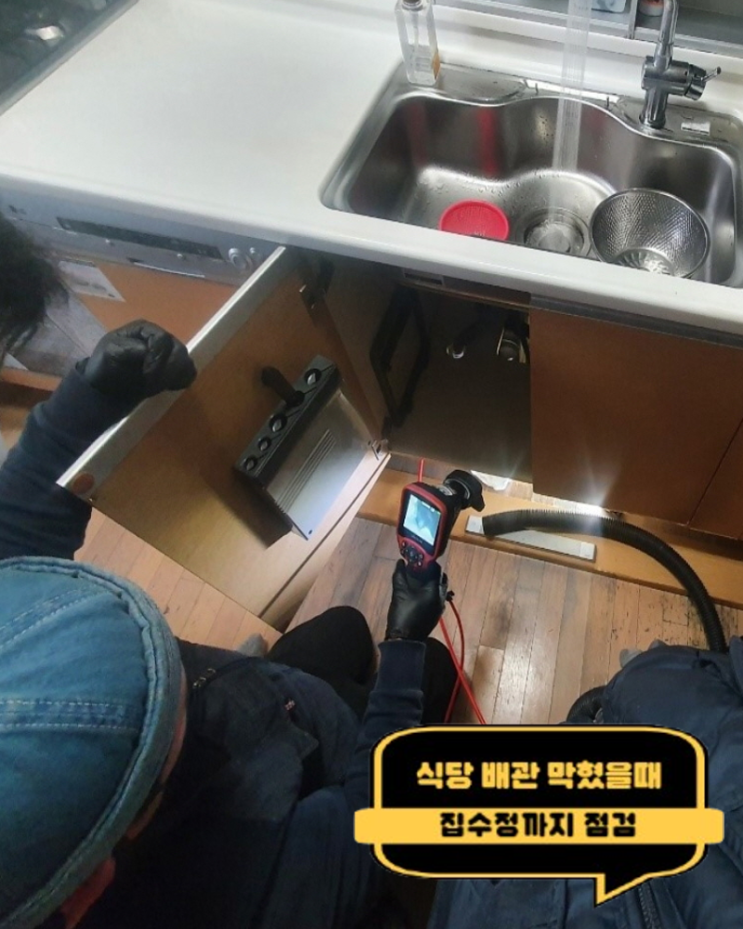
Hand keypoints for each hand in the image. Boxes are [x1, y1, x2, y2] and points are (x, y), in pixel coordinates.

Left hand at [80, 321, 196, 401]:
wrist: (106, 389)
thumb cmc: (105, 367)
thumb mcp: (110, 353)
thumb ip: (127, 348)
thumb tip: (146, 350)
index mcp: (145, 329)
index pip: (163, 339)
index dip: (158, 358)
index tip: (146, 374)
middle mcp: (160, 339)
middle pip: (179, 350)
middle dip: (168, 370)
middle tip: (153, 384)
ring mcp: (169, 354)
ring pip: (186, 362)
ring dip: (174, 376)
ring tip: (158, 386)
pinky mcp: (174, 370)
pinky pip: (188, 373)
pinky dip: (181, 381)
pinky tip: (168, 387)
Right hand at [385, 559, 446, 641]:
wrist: (405, 640)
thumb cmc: (403, 614)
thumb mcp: (399, 592)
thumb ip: (400, 575)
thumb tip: (400, 562)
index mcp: (434, 591)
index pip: (436, 570)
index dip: (428, 562)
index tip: (419, 558)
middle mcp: (441, 598)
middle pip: (440, 579)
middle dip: (432, 572)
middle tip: (419, 568)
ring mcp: (440, 607)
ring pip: (440, 589)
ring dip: (431, 582)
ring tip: (418, 578)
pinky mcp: (436, 613)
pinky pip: (437, 597)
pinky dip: (431, 591)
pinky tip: (419, 592)